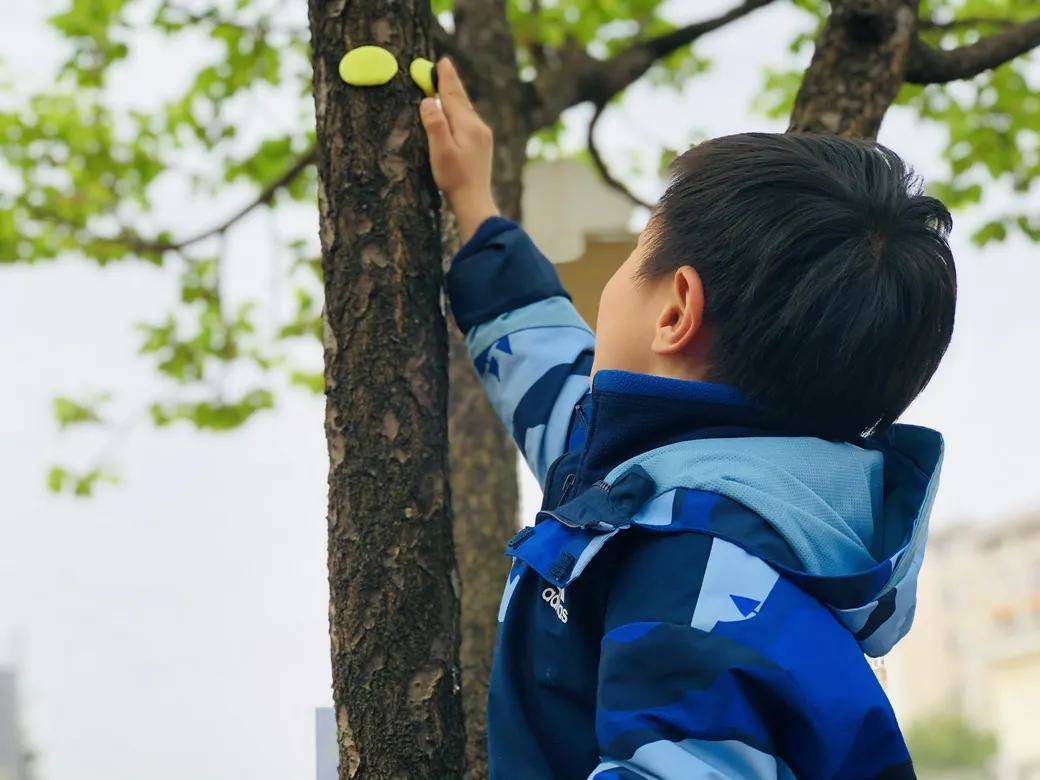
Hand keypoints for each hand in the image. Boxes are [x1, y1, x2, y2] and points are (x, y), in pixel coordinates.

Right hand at [419, 58, 498, 242]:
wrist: (474, 202)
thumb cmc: (454, 178)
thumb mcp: (441, 150)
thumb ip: (435, 123)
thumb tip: (428, 100)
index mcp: (468, 125)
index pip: (452, 95)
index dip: (445, 78)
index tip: (441, 61)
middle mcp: (478, 127)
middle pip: (462, 100)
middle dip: (452, 83)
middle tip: (445, 66)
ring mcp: (482, 138)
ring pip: (466, 111)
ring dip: (456, 97)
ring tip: (450, 84)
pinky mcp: (482, 147)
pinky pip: (469, 121)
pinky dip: (461, 111)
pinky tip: (459, 114)